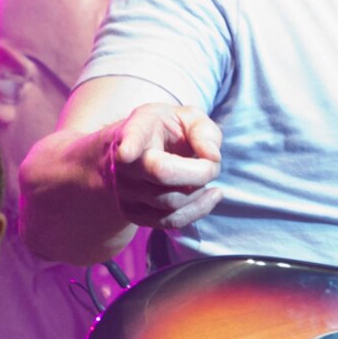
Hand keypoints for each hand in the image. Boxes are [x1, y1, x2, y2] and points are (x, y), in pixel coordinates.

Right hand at [103, 103, 222, 230]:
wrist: (133, 154)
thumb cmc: (164, 131)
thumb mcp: (184, 117)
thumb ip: (202, 130)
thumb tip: (213, 156)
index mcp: (136, 130)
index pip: (130, 138)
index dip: (129, 145)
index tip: (126, 153)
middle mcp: (125, 164)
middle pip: (163, 174)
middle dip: (200, 172)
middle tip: (212, 164)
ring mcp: (125, 192)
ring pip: (170, 201)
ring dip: (200, 191)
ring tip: (207, 176)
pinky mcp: (134, 214)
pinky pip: (170, 221)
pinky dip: (198, 210)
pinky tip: (211, 196)